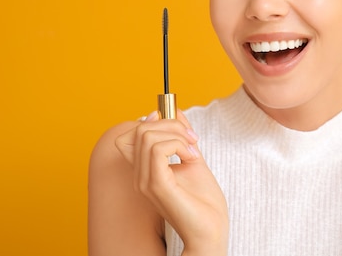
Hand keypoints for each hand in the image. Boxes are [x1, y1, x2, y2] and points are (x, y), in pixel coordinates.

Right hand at [115, 111, 228, 254]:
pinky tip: (192, 158)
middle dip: (170, 124)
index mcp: (144, 170)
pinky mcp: (156, 185)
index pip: (130, 134)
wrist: (211, 230)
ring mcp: (145, 181)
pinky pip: (157, 149)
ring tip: (193, 150)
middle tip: (192, 139)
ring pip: (147, 135)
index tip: (179, 126)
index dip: (152, 120)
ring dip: (177, 134)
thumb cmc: (203, 202)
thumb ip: (182, 136)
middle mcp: (139, 176)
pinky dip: (178, 145)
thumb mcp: (192, 158)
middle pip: (139, 129)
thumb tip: (176, 110)